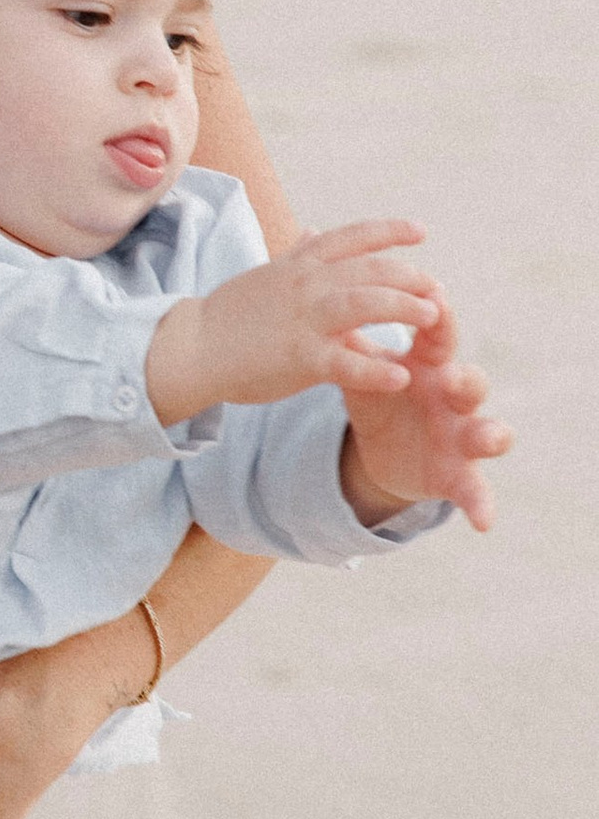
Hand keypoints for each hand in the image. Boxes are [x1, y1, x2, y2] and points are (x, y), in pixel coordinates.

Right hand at [147, 219, 443, 425]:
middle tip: (435, 290)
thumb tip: (313, 230)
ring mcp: (304, 319)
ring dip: (405, 306)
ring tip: (432, 318)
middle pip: (370, 268)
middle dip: (409, 276)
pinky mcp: (300, 358)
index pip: (352, 238)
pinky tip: (402, 376)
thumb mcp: (265, 275)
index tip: (421, 233)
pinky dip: (377, 369)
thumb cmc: (229, 315)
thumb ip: (296, 254)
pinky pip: (347, 362)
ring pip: (366, 303)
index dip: (389, 232)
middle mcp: (305, 285)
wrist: (191, 348)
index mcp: (299, 265)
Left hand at [341, 291, 508, 529]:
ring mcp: (461, 435)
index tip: (434, 294)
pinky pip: (476, 490)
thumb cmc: (377, 393)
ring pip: (488, 431)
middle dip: (466, 378)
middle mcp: (453, 396)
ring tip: (489, 437)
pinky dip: (482, 505)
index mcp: (427, 365)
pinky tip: (484, 523)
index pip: (437, 334)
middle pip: (471, 381)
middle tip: (451, 376)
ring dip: (492, 434)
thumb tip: (326, 304)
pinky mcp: (459, 473)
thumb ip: (351, 345)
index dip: (438, 315)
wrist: (382, 447)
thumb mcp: (362, 372)